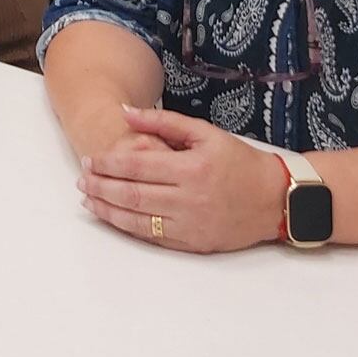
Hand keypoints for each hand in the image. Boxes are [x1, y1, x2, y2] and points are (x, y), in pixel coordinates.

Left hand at [75, 105, 287, 252]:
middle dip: (101, 187)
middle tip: (82, 179)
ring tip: (89, 199)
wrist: (275, 199)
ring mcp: (191, 225)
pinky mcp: (194, 243)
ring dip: (108, 210)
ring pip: (137, 220)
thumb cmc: (239, 162)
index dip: (108, 164)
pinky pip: (153, 237)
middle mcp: (189, 199)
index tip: (90, 160)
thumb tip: (126, 113)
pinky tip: (114, 218)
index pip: (136, 166)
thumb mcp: (205, 133)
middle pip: (131, 195)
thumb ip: (163, 122)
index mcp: (191, 168)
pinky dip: (128, 228)